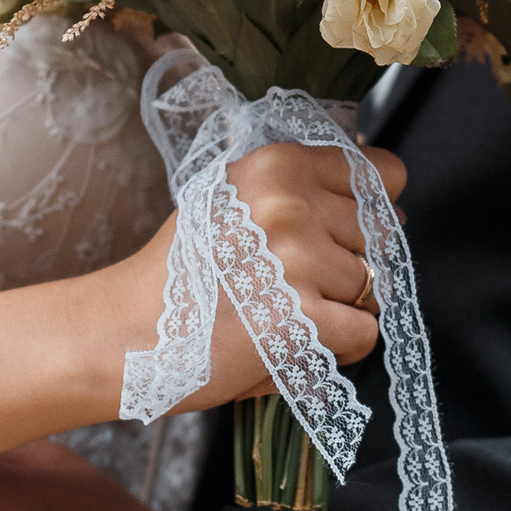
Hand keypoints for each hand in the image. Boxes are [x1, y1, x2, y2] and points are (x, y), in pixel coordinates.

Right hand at [106, 140, 403, 411]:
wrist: (128, 332)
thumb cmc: (181, 271)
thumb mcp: (228, 194)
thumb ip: (294, 178)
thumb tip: (372, 163)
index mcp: (277, 164)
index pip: (382, 174)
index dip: (373, 206)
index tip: (341, 229)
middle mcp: (290, 203)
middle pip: (382, 236)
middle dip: (350, 262)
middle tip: (292, 282)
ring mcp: (297, 261)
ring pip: (375, 286)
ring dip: (342, 307)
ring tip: (286, 312)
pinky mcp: (301, 320)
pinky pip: (365, 332)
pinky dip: (340, 347)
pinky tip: (295, 341)